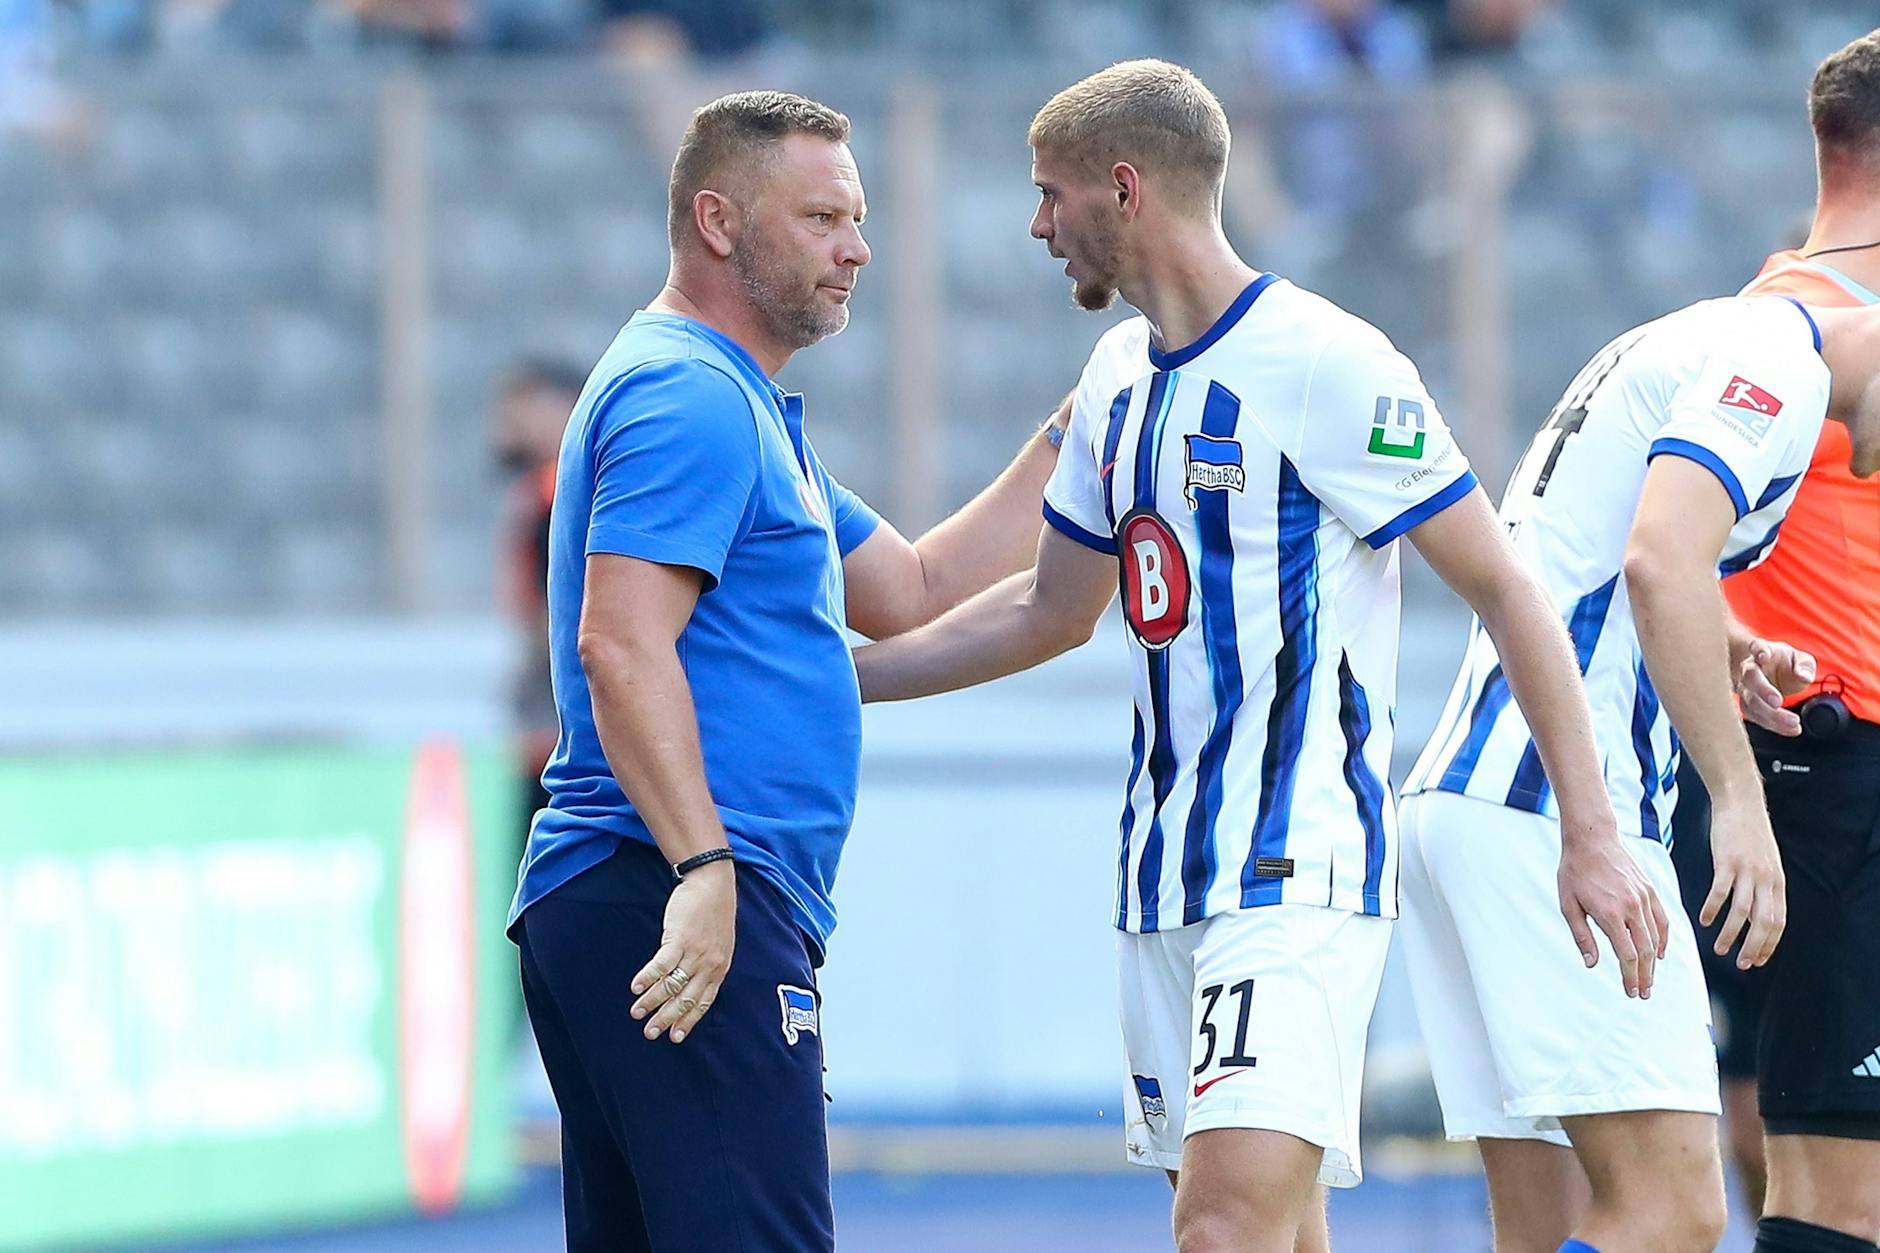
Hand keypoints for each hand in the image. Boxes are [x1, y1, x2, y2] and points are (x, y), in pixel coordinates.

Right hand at [630, 859, 735, 1043]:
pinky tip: (636, 988)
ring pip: (671, 985)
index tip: (675, 1038)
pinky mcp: (680, 938)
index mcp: (719, 969)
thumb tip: (694, 982)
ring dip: (652, 1001)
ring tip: (636, 1012)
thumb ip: (709, 965)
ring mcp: (695, 953)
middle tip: (650, 1033)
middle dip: (666, 1019)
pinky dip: (648, 977)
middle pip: (685, 999)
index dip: (688, 1021)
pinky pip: (662, 964)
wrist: (713, 884)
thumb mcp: (719, 944)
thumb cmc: (713, 914)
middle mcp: (708, 965)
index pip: (702, 1002)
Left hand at [1556, 815, 1668, 998]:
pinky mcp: (1650, 890)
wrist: (1592, 838)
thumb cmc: (1575, 871)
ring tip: (1649, 979)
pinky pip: (1662, 920)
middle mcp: (1631, 907)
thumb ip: (1582, 935)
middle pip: (1644, 951)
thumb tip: (1592, 963)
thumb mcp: (1568, 904)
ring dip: (1653, 962)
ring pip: (1655, 938)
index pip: (1627, 955)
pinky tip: (1659, 953)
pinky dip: (1663, 939)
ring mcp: (1644, 898)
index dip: (1630, 977)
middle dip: (1645, 976)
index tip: (1631, 992)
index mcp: (1610, 913)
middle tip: (1643, 993)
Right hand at [1702, 795, 1785, 969]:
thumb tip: (1756, 917)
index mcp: (1777, 882)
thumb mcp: (1767, 863)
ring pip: (1741, 911)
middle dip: (1752, 947)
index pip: (1778, 922)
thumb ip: (1764, 889)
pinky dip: (1712, 909)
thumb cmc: (1751, 834)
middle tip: (1741, 963)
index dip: (1768, 945)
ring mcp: (1746, 870)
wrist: (1741, 803)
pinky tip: (1704, 920)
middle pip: (1763, 922)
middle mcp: (1766, 879)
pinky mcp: (1726, 862)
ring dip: (1731, 934)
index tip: (1757, 960)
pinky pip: (1720, 892)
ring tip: (1720, 949)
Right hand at [1734, 638, 1814, 736]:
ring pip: (1750, 701)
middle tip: (1778, 703)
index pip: (1757, 647)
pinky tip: (1790, 729)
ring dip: (1770, 715)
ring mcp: (1744, 688)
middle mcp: (1749, 669)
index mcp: (1762, 652)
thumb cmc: (1784, 663)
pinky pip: (1756, 716)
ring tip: (1794, 723)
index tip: (1763, 657)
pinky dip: (1774, 725)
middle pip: (1750, 678)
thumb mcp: (1800, 659)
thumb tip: (1805, 677)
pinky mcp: (1747, 704)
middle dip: (1763, 690)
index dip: (1759, 651)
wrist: (1766, 671)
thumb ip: (1804, 666)